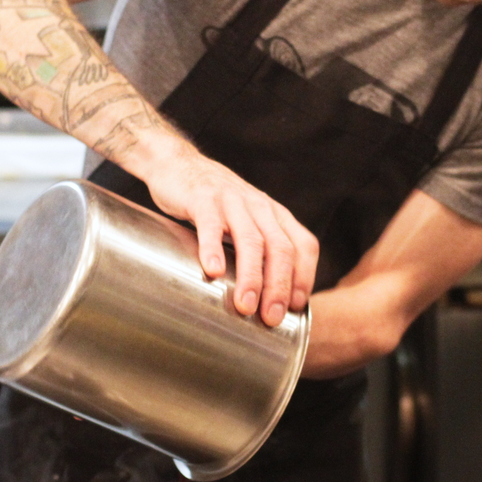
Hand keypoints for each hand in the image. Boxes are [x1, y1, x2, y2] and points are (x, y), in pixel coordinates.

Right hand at [139, 141, 317, 326]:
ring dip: (251, 276)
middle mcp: (259, 206)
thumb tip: (265, 302)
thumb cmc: (214, 204)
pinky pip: (211, 225)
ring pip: (251, 240)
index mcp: (274, 214)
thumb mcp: (246, 221)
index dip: (304, 277)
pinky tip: (212, 272)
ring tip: (246, 306)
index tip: (296, 308)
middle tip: (271, 318)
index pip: (304, 245)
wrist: (177, 163)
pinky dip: (213, 249)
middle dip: (279, 286)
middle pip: (280, 248)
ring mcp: (232, 201)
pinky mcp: (202, 199)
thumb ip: (258, 251)